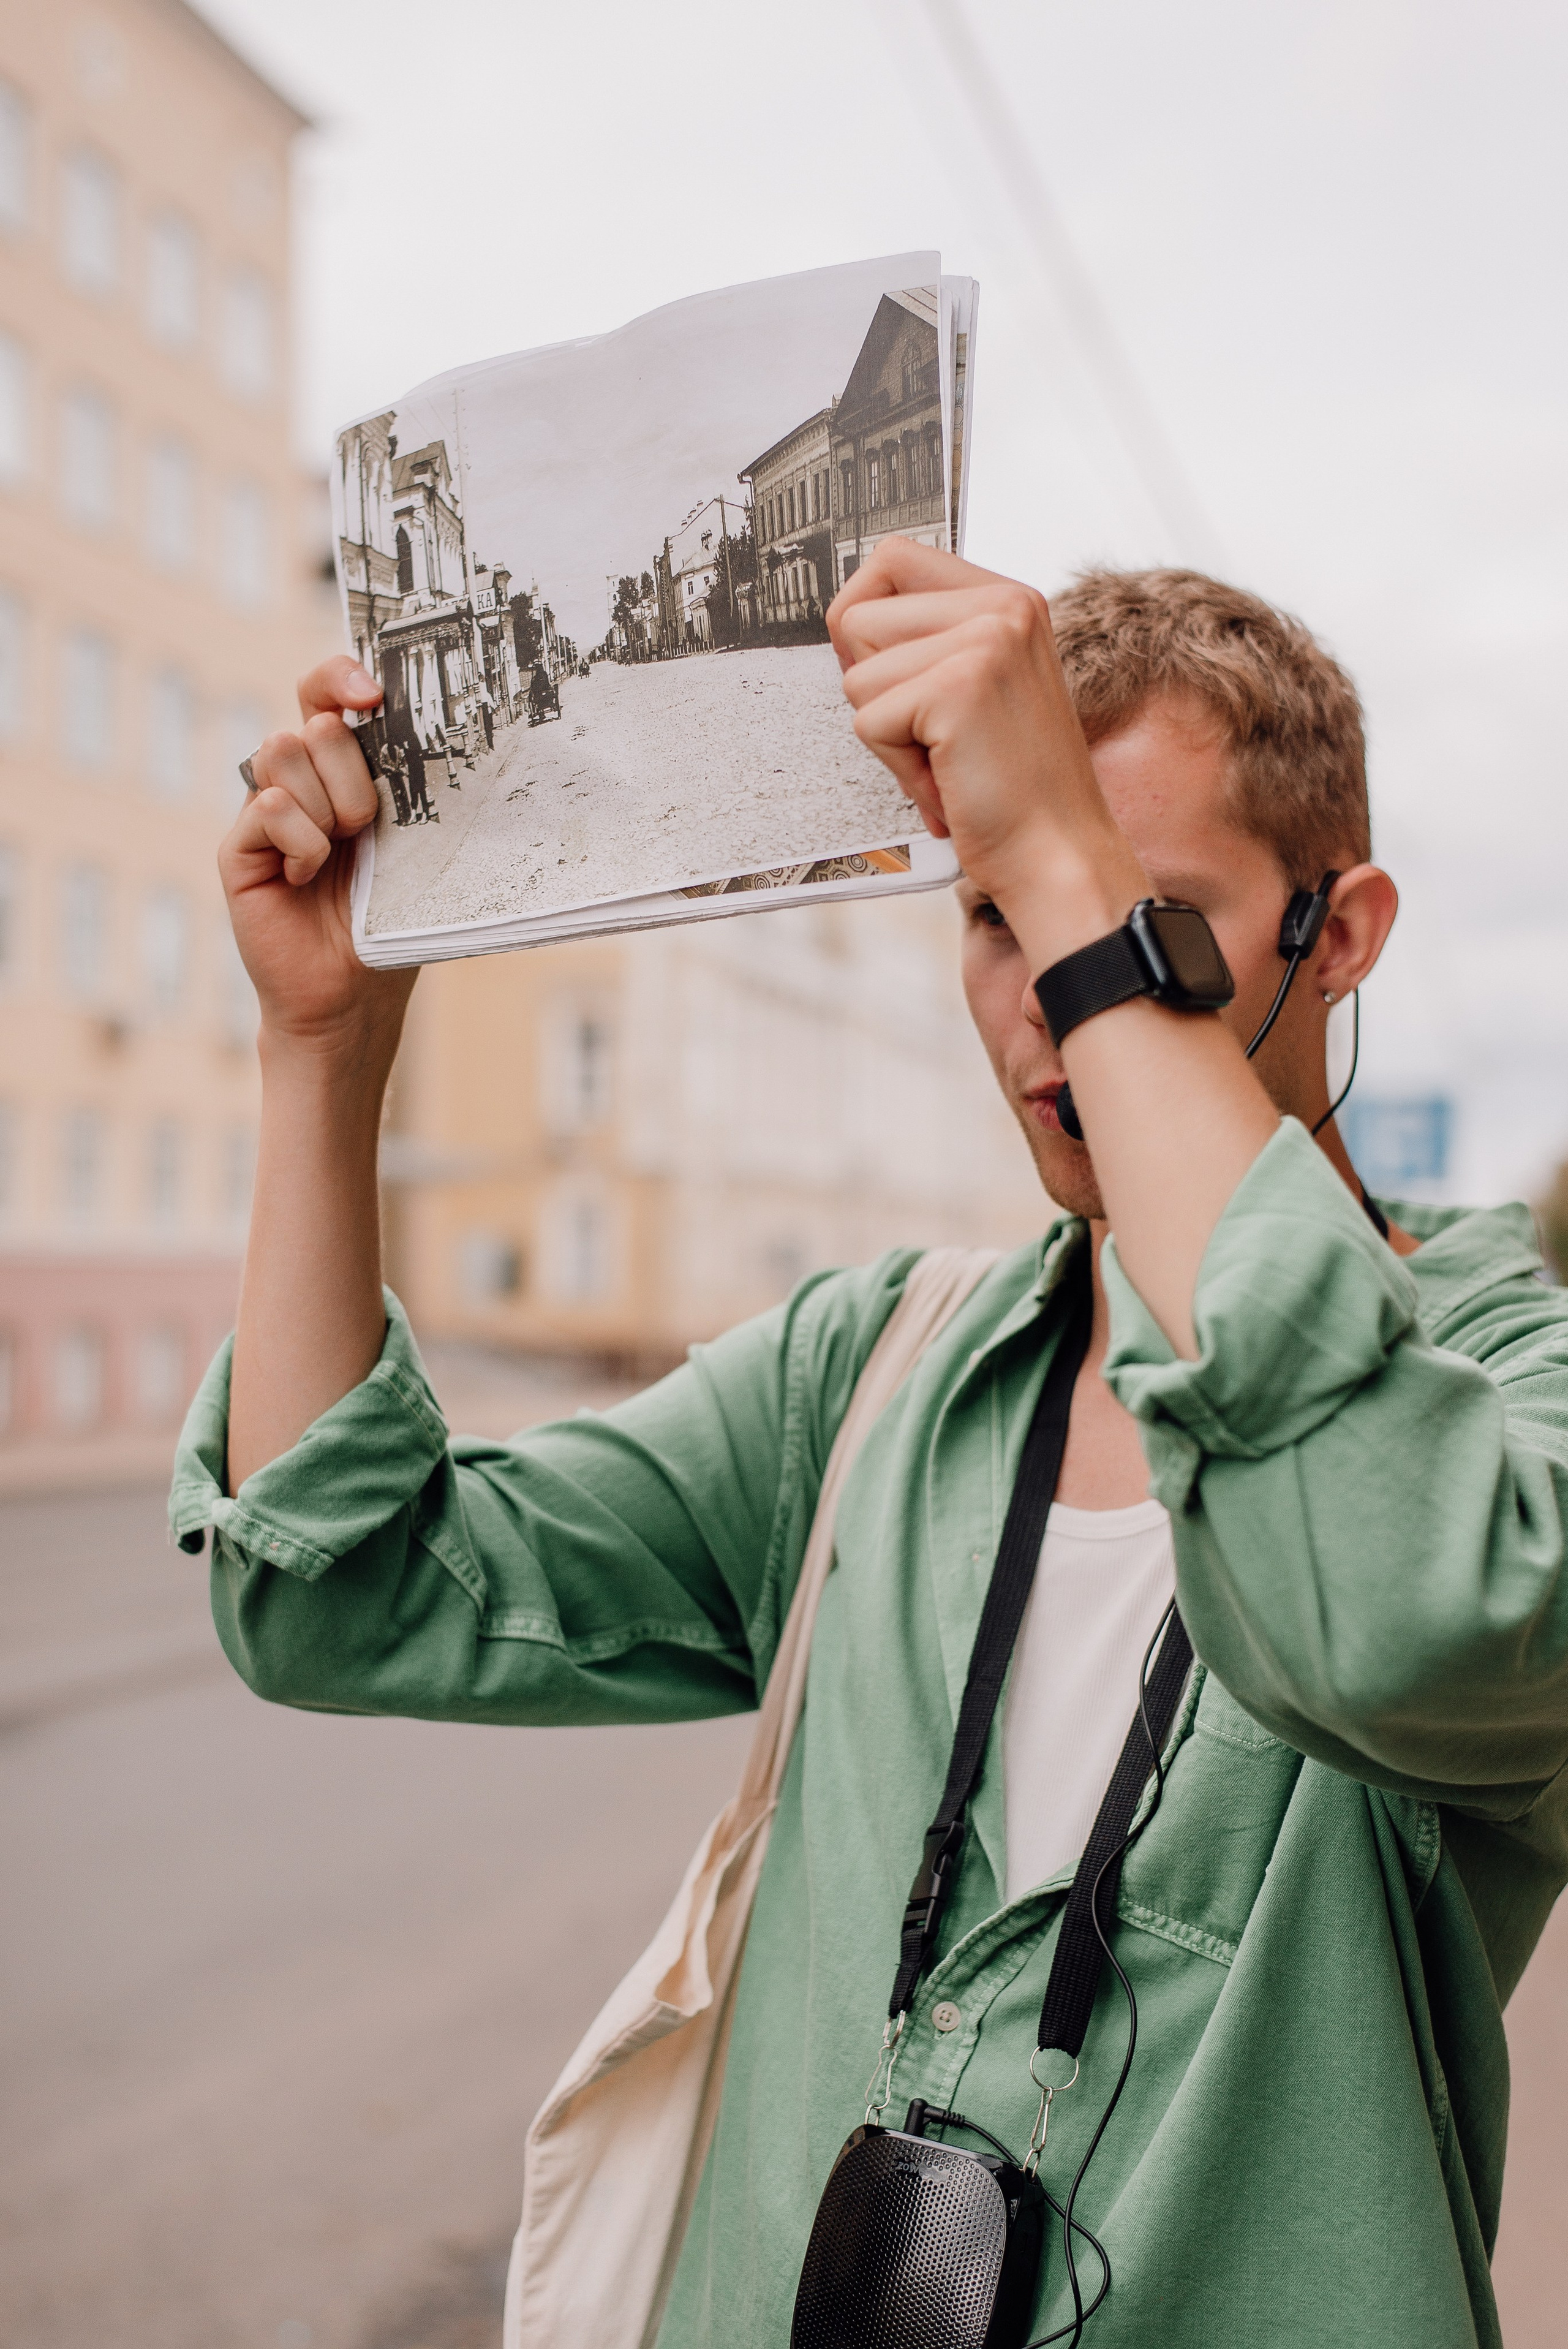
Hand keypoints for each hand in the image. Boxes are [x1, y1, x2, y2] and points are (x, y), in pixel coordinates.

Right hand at [218, 656, 415, 1055]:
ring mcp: (263, 812)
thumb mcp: (405, 844)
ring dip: (327, 807)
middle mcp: (296, 782)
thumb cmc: (385, 919)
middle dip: (352, 773)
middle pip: (312, 724)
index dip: (340, 677)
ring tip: (335, 854)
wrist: (351, 993)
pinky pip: (268, 806)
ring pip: (282, 752)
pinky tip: (304, 878)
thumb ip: (399, 785)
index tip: (372, 695)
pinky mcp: (238, 847)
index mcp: (338, 771)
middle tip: (363, 827)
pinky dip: (300, 842)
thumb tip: (405, 726)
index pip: (324, 692)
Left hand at [828, 540, 1146, 960]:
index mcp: (1007, 598)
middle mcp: (1002, 605)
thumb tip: (845, 620)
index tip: (897, 677)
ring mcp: (985, 640)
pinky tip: (950, 780)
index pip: (890, 558)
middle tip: (932, 734)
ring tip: (947, 760)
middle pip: (857, 616)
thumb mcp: (978, 689)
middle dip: (874, 689)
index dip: (865, 619)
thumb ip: (928, 641)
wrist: (1059, 855)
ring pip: (857, 674)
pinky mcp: (959, 687)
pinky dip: (897, 767)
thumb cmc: (1011, 788)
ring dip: (889, 734)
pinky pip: (869, 721)